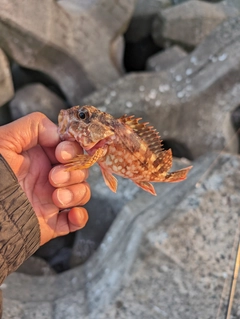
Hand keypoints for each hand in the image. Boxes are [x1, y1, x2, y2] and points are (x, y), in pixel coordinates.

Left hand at [0, 112, 89, 244]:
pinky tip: (72, 214)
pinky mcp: (52, 222)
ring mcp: (51, 200)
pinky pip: (77, 219)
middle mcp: (47, 177)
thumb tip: (59, 134)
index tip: (61, 153)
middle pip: (79, 169)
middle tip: (53, 178)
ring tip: (57, 199)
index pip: (69, 148)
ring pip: (82, 192)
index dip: (71, 149)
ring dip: (77, 193)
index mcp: (38, 158)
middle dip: (72, 172)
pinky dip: (80, 217)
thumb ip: (33, 126)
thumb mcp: (4, 141)